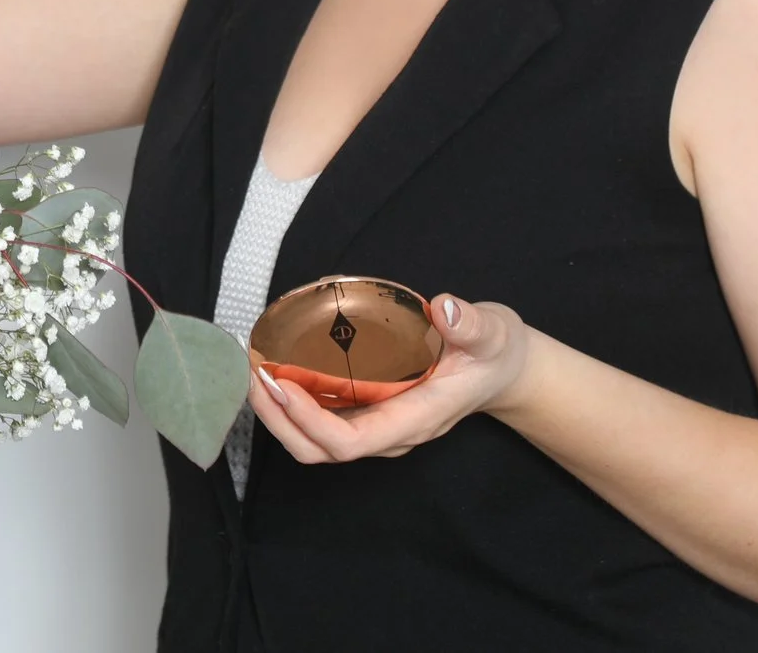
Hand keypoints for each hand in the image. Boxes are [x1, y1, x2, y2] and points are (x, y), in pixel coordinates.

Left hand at [248, 294, 532, 463]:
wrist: (502, 370)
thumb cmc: (493, 354)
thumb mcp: (491, 333)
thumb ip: (472, 324)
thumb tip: (445, 309)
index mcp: (415, 420)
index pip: (353, 442)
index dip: (310, 422)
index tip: (281, 384)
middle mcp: (391, 432)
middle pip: (322, 449)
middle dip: (280, 420)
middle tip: (255, 372)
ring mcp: (378, 425)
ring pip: (316, 441)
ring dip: (279, 413)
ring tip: (256, 369)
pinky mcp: (368, 411)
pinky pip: (321, 420)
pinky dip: (292, 401)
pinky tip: (278, 366)